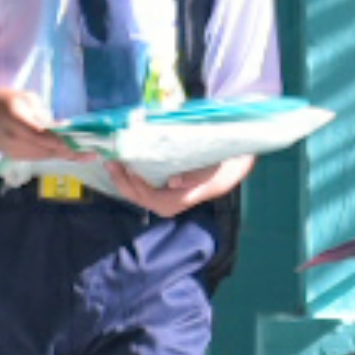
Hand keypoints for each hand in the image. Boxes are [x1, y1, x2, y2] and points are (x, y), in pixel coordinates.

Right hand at [0, 86, 80, 171]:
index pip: (41, 136)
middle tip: (92, 154)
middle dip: (70, 152)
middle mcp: (15, 140)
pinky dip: (52, 153)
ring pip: (45, 156)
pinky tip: (66, 151)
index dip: (61, 143)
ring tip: (85, 153)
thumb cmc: (2, 100)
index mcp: (16, 120)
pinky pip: (38, 156)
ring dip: (64, 154)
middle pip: (47, 150)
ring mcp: (14, 151)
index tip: (80, 147)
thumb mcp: (25, 98)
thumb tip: (61, 128)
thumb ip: (43, 114)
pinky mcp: (15, 157)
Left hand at [108, 151, 254, 216]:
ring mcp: (181, 193)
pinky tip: (126, 168)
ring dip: (129, 183)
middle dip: (129, 187)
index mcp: (197, 194)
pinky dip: (136, 180)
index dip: (144, 190)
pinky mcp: (175, 185)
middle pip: (152, 202)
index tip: (129, 171)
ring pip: (150, 197)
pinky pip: (151, 189)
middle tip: (112, 166)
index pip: (164, 202)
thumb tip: (174, 182)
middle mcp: (186, 198)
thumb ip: (199, 173)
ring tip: (114, 166)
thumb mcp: (222, 162)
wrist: (243, 151)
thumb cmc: (232, 154)